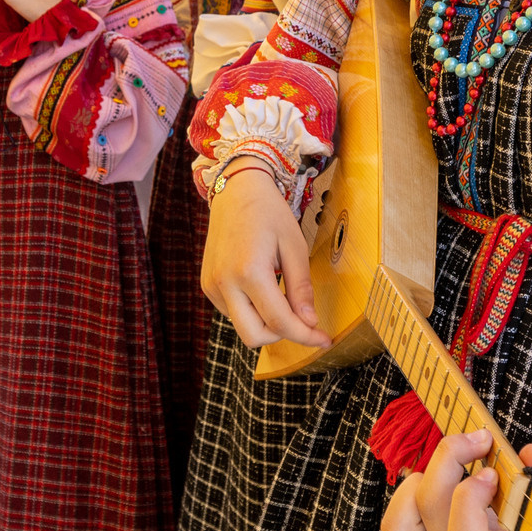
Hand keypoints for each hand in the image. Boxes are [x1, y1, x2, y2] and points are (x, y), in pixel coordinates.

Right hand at [200, 169, 326, 346]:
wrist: (235, 191)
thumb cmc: (269, 213)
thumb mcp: (295, 246)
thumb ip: (301, 287)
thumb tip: (309, 321)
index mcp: (249, 271)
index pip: (279, 321)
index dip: (305, 335)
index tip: (324, 339)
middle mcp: (225, 282)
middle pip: (254, 336)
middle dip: (282, 335)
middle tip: (301, 320)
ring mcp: (212, 285)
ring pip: (243, 327)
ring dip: (266, 322)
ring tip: (280, 293)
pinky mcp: (207, 285)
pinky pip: (232, 313)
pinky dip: (251, 310)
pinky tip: (261, 287)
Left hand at [379, 428, 531, 530]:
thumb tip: (530, 454)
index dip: (471, 499)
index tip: (493, 472)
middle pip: (427, 511)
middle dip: (448, 462)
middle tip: (480, 440)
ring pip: (399, 522)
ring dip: (422, 480)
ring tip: (457, 462)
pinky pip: (402, 519)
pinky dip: (415, 488)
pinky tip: (448, 472)